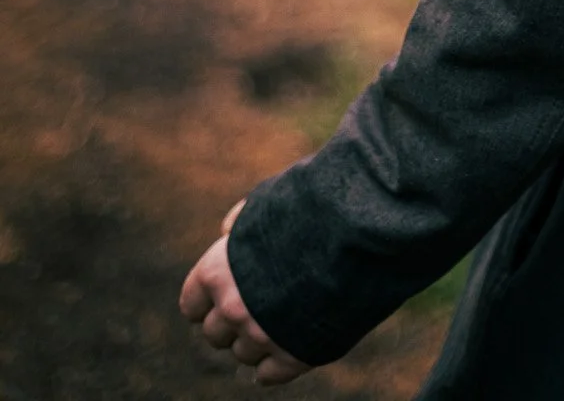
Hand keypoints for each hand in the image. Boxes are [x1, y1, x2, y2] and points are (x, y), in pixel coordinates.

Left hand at [180, 202, 312, 385]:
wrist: (360, 228)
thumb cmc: (313, 205)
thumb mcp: (267, 201)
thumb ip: (241, 221)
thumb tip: (225, 233)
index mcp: (218, 272)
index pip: (192, 304)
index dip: (207, 299)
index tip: (222, 294)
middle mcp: (233, 308)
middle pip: (215, 334)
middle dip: (231, 321)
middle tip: (256, 304)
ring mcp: (263, 336)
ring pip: (243, 354)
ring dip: (255, 340)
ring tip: (279, 317)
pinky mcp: (294, 356)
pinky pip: (268, 375)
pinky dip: (273, 365)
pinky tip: (284, 347)